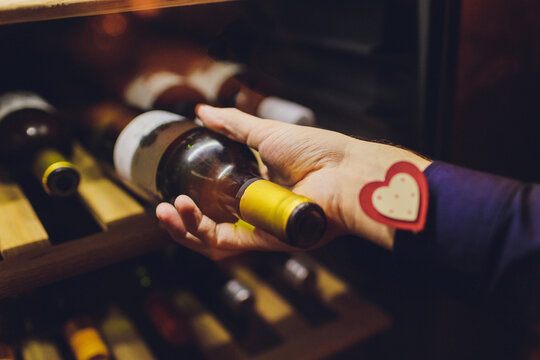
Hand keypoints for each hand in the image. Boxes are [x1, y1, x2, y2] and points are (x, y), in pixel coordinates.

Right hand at [156, 105, 431, 258]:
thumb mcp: (264, 132)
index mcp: (254, 185)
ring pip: (210, 238)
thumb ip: (231, 125)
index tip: (173, 185)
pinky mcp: (262, 240)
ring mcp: (256, 226)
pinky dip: (200, 233)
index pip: (214, 198)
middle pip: (208, 222)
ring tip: (167, 210)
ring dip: (184, 228)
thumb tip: (200, 112)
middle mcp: (253, 209)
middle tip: (162, 205)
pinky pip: (224, 245)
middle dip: (181, 218)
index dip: (191, 196)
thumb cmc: (315, 151)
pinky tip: (183, 214)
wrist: (343, 172)